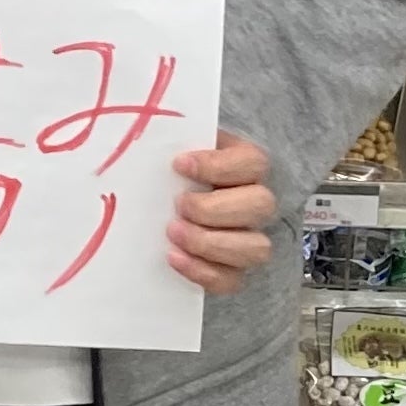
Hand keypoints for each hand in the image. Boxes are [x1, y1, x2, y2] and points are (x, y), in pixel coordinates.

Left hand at [167, 130, 274, 294]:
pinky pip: (233, 280)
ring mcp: (251, 237)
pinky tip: (174, 257)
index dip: (217, 166)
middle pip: (260, 205)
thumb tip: (144, 126)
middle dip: (214, 208)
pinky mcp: (237, 270)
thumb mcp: (179, 145)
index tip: (178, 165)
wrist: (173, 202)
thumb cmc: (175, 169)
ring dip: (211, 243)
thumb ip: (173, 138)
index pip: (252, 162)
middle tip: (179, 206)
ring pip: (255, 248)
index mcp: (247, 163)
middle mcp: (257, 200)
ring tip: (173, 232)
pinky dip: (202, 272)